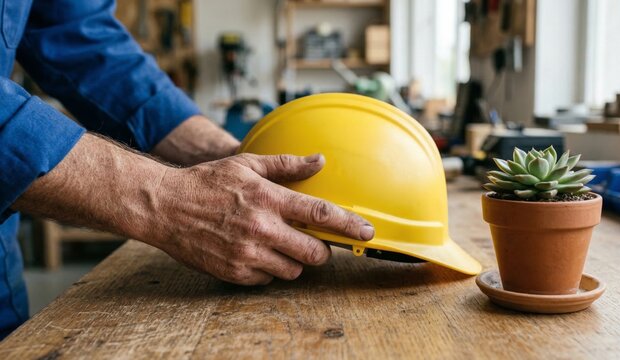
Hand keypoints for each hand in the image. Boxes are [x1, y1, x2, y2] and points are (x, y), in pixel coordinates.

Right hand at [148, 153, 374, 284]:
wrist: (164, 206)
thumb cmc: (206, 182)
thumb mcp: (246, 164)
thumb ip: (286, 165)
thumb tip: (319, 161)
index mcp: (267, 199)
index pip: (319, 214)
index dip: (348, 224)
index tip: (367, 232)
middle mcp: (261, 229)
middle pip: (313, 252)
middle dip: (320, 250)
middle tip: (312, 241)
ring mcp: (246, 254)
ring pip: (292, 270)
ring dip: (293, 260)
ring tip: (276, 244)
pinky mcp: (234, 272)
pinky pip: (267, 280)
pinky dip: (268, 269)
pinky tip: (254, 252)